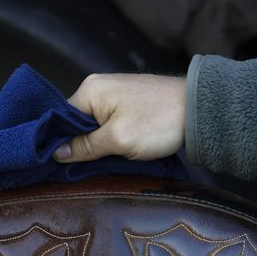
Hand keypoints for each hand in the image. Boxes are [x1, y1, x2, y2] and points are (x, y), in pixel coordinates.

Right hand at [53, 73, 185, 162]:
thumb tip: (56, 153)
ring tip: (103, 160)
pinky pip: (109, 124)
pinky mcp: (129, 103)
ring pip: (94, 126)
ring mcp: (115, 94)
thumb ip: (85, 146)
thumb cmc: (158, 122)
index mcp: (90, 90)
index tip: (60, 166)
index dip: (60, 143)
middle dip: (80, 145)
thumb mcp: (117, 140)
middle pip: (76, 123)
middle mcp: (98, 87)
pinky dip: (110, 138)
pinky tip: (116, 151)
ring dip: (97, 144)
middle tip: (84, 168)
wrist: (199, 110)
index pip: (60, 119)